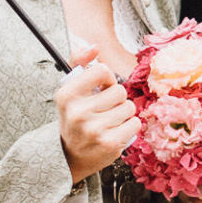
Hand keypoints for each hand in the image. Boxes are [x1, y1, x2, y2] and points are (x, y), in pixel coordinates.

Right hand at [56, 59, 138, 181]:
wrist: (69, 155)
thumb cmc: (74, 118)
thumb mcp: (70, 90)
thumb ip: (79, 63)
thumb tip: (94, 47)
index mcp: (66, 95)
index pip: (101, 70)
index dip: (106, 79)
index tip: (100, 88)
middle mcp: (78, 112)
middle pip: (119, 90)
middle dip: (116, 99)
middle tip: (104, 109)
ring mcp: (94, 129)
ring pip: (128, 107)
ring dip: (123, 113)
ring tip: (109, 121)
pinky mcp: (110, 144)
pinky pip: (135, 123)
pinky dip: (129, 126)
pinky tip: (116, 131)